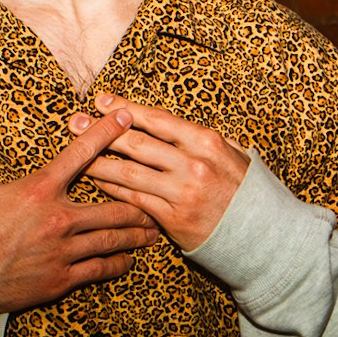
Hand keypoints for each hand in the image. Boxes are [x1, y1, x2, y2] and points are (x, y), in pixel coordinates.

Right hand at [0, 99, 160, 316]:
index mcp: (38, 189)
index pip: (81, 154)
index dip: (106, 133)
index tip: (126, 119)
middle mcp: (57, 218)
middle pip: (113, 206)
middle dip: (139, 201)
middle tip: (156, 197)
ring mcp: (62, 251)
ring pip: (112, 239)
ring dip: (136, 235)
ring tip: (154, 231)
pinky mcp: (60, 279)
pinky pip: (98, 269)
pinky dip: (117, 264)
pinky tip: (127, 262)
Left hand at [68, 93, 248, 250]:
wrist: (263, 236)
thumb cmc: (247, 192)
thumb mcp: (234, 155)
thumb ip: (203, 139)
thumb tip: (170, 124)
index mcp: (207, 142)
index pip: (157, 119)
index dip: (125, 109)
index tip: (101, 101)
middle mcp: (193, 165)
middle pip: (136, 143)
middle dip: (100, 132)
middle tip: (74, 122)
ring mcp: (181, 193)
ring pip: (128, 173)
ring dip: (97, 163)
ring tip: (74, 155)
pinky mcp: (173, 219)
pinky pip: (134, 200)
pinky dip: (112, 189)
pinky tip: (97, 181)